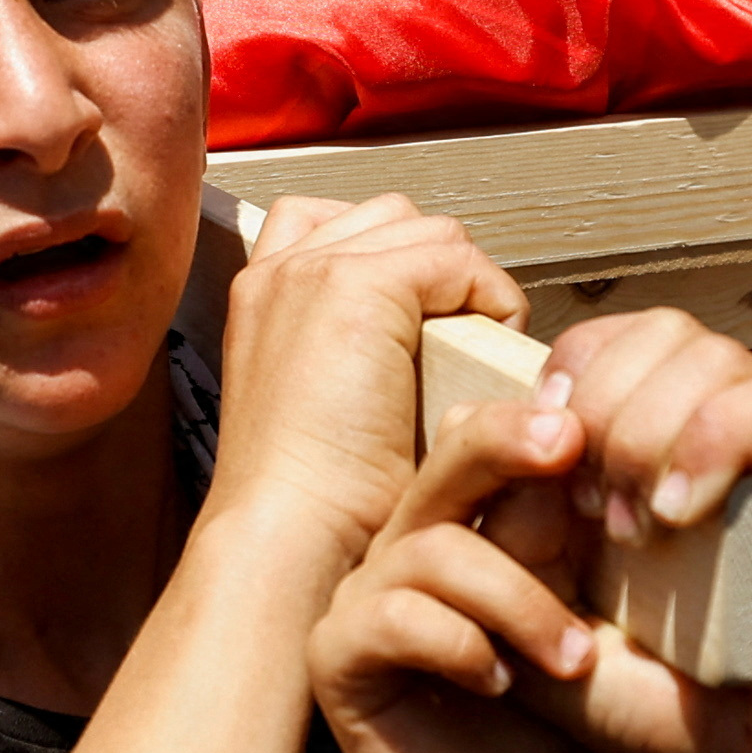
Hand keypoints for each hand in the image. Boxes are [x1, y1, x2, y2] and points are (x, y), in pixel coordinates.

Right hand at [205, 192, 531, 576]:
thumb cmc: (315, 501)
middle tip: (460, 338)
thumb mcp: (325, 411)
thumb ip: (359, 355)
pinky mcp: (360, 286)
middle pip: (391, 218)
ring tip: (472, 353)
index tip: (422, 316)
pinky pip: (458, 261)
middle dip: (438, 267)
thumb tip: (434, 336)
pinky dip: (490, 301)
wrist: (293, 534)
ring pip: (431, 233)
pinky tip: (481, 360)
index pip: (330, 221)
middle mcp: (280, 270)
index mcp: (261, 295)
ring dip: (468, 286)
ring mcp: (315, 271)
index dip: (390, 256)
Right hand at [311, 396, 611, 752]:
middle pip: (449, 457)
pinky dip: (458, 644)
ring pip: (434, 547)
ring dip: (516, 599)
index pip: (489, 437)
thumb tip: (588, 446)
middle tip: (571, 443)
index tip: (597, 428)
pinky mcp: (335, 653)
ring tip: (572, 658)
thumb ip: (573, 547)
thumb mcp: (582, 621)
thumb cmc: (554, 718)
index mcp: (469, 519)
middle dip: (512, 444)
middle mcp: (408, 540)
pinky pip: (391, 618)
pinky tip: (500, 682)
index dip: (540, 426)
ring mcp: (364, 593)